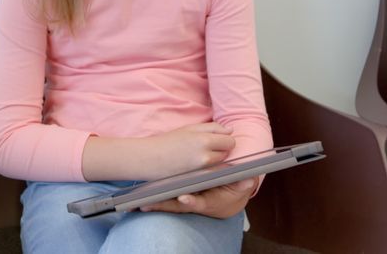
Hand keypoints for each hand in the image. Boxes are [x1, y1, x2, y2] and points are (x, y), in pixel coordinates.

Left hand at [141, 177, 257, 218]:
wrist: (228, 197)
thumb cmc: (232, 191)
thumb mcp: (240, 187)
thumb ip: (242, 184)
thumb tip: (248, 179)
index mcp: (208, 202)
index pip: (198, 203)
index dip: (191, 202)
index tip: (184, 199)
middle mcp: (194, 202)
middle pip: (177, 206)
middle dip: (162, 206)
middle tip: (147, 204)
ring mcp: (185, 200)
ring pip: (168, 203)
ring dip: (154, 203)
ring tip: (138, 202)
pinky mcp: (178, 195)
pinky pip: (165, 197)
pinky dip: (155, 198)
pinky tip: (140, 197)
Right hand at [143, 122, 236, 179]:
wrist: (150, 159)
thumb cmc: (169, 141)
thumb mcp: (190, 129)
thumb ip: (213, 128)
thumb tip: (231, 131)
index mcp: (205, 140)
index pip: (230, 141)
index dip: (224, 140)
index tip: (217, 140)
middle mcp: (206, 157)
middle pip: (227, 154)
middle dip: (221, 151)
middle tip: (206, 149)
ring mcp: (202, 171)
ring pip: (221, 165)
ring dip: (216, 162)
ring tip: (200, 157)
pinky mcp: (198, 180)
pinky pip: (213, 175)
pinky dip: (210, 171)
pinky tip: (198, 167)